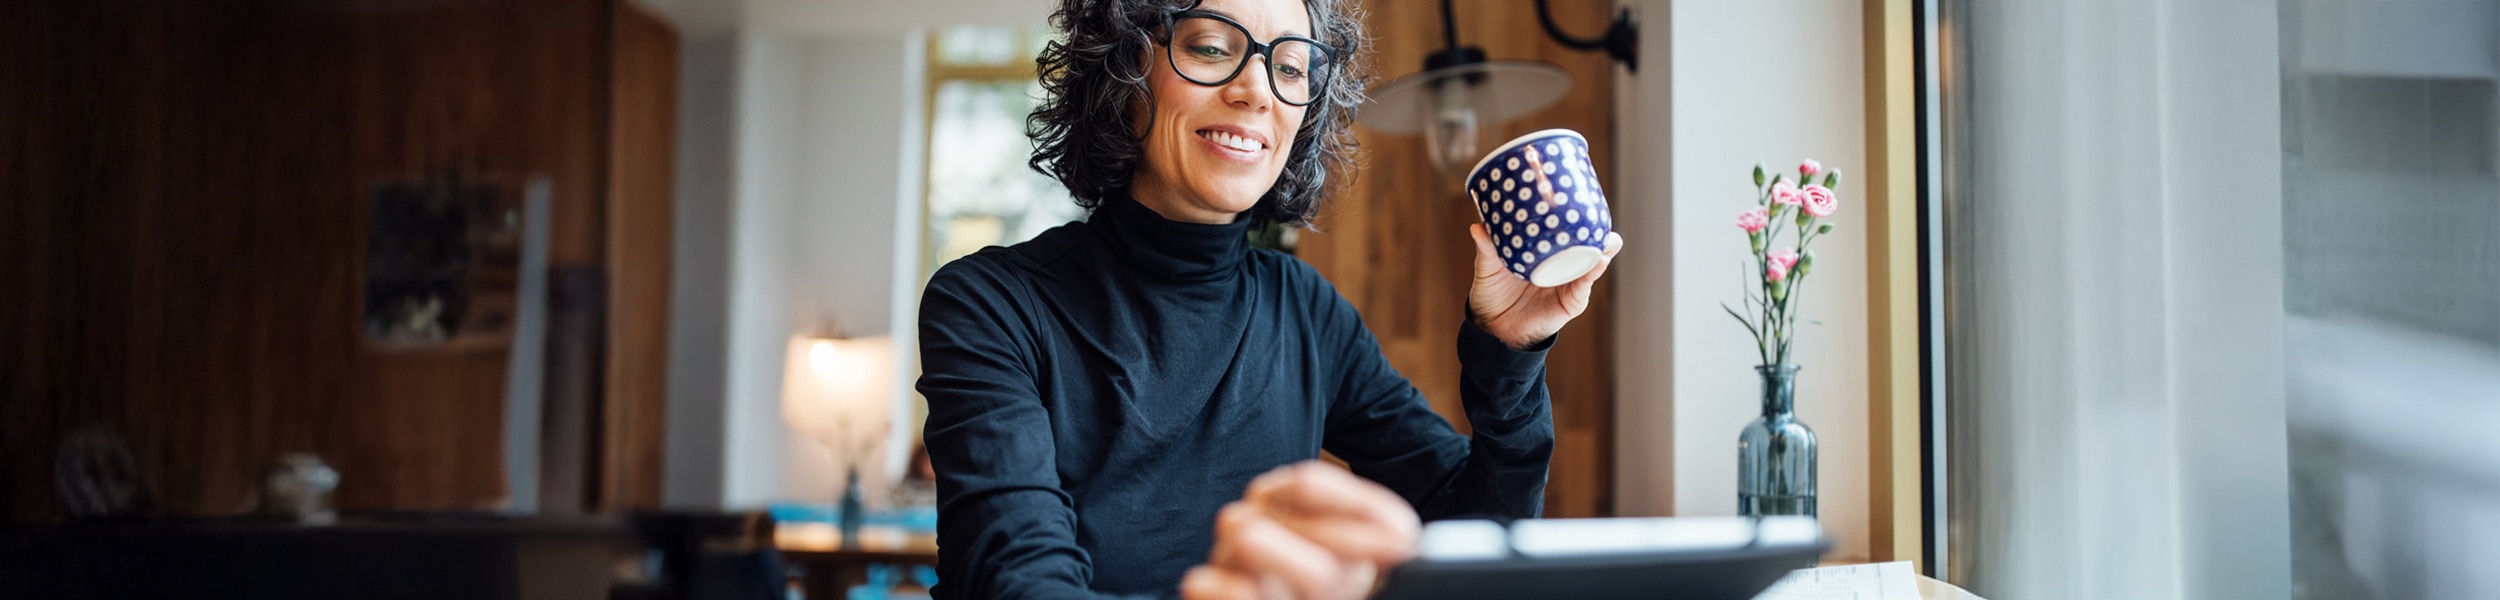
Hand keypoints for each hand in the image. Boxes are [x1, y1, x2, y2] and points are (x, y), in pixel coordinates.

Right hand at [1181, 462, 1420, 599]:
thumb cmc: (1331, 586)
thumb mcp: (1364, 555)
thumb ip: (1383, 533)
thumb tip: (1403, 540)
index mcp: (1281, 497)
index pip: (1308, 483)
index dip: (1359, 511)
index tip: (1403, 544)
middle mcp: (1248, 517)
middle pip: (1284, 508)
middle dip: (1342, 541)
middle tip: (1372, 572)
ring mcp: (1222, 555)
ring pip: (1249, 538)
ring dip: (1301, 568)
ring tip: (1328, 593)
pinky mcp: (1205, 591)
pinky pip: (1207, 584)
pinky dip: (1242, 596)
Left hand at [1467, 223, 1625, 349]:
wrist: (1492, 328)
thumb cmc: (1493, 293)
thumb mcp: (1488, 268)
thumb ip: (1486, 249)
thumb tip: (1478, 226)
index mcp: (1546, 251)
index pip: (1568, 230)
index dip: (1579, 215)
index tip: (1582, 197)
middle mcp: (1562, 264)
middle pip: (1590, 242)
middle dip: (1599, 229)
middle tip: (1596, 215)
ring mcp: (1570, 282)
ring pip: (1595, 261)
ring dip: (1603, 248)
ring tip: (1605, 238)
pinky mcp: (1572, 301)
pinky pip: (1585, 284)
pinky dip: (1593, 272)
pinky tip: (1597, 261)